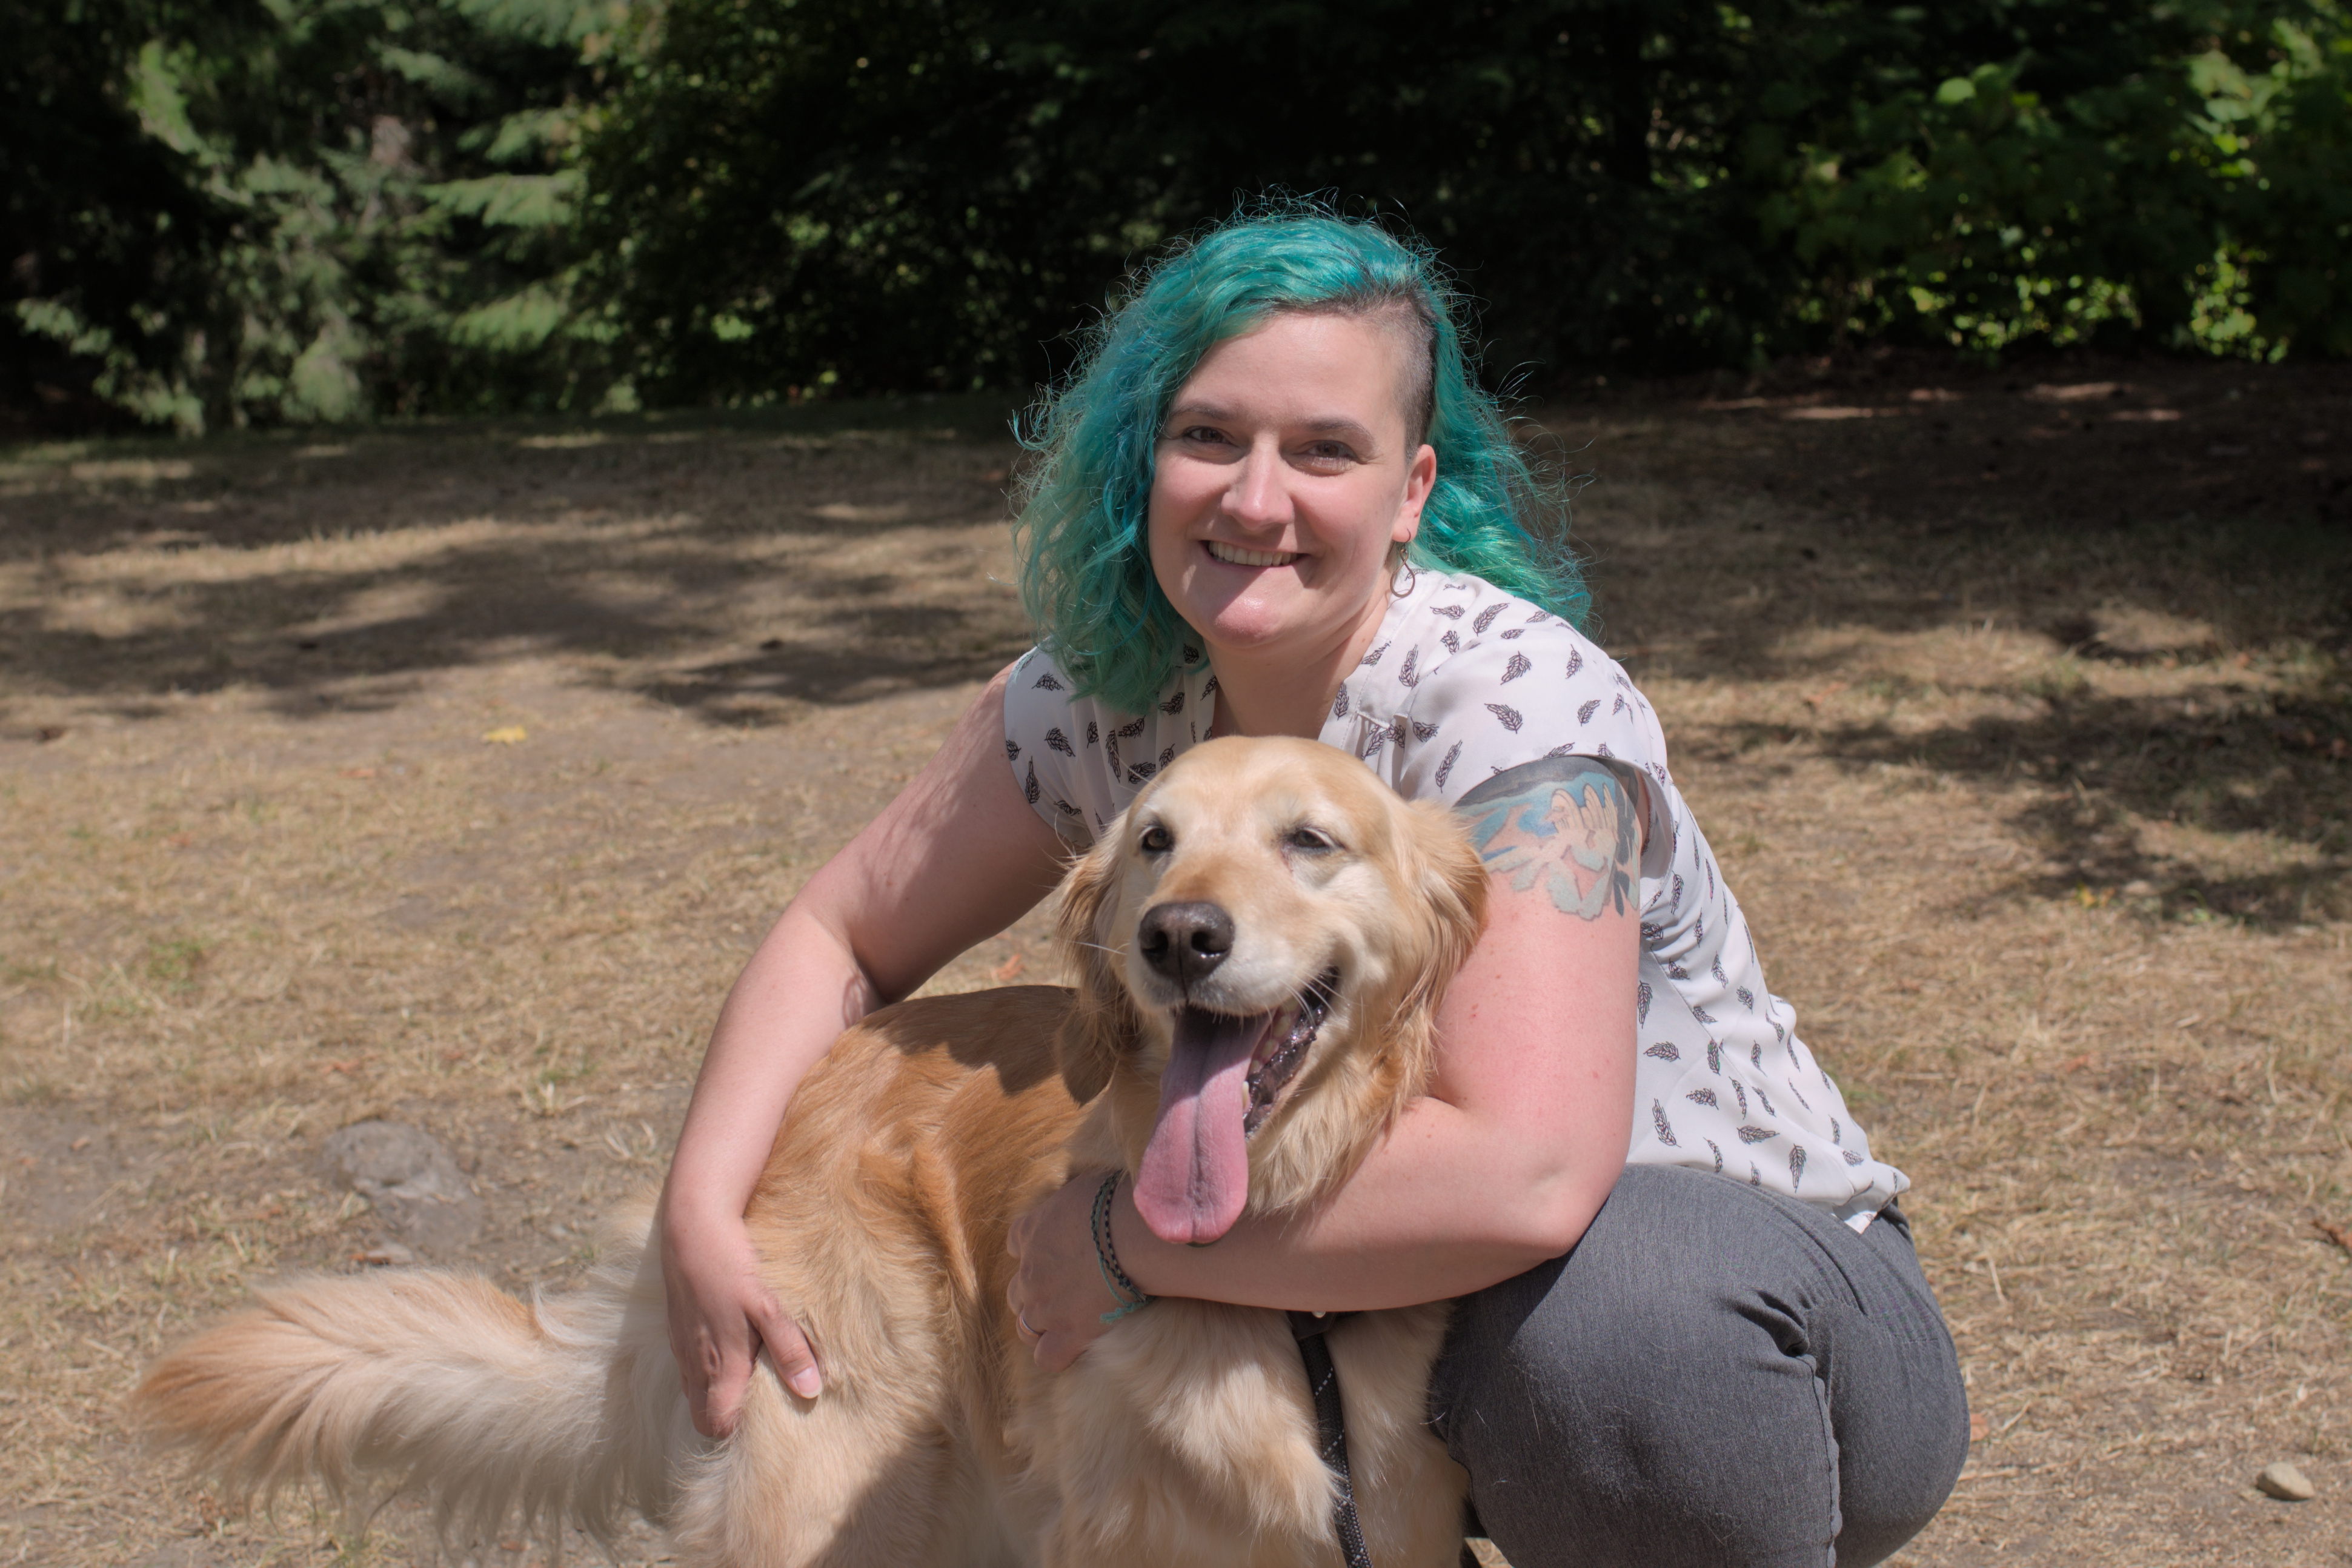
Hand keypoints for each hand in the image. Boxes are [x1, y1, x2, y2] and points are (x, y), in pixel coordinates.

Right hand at [659, 1195, 820, 1436]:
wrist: (691, 1225)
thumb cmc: (731, 1266)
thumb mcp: (768, 1306)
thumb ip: (789, 1349)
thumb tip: (811, 1391)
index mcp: (719, 1365)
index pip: (717, 1425)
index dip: (738, 1434)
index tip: (767, 1426)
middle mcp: (695, 1362)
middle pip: (702, 1416)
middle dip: (726, 1421)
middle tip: (761, 1408)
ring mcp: (682, 1345)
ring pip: (693, 1391)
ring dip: (717, 1395)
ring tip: (749, 1381)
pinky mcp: (677, 1327)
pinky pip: (688, 1366)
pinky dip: (707, 1370)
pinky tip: (730, 1349)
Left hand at [1006, 1171, 1125, 1373]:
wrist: (1130, 1232)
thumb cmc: (1117, 1201)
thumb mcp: (1088, 1184)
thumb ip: (1076, 1198)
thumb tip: (1091, 1193)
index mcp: (1031, 1231)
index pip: (1016, 1244)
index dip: (1035, 1253)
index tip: (1059, 1255)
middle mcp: (1030, 1271)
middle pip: (1017, 1292)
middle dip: (1037, 1295)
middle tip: (1070, 1293)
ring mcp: (1045, 1305)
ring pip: (1026, 1327)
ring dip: (1043, 1326)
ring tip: (1071, 1323)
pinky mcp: (1068, 1332)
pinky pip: (1047, 1357)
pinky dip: (1057, 1355)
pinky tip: (1077, 1346)